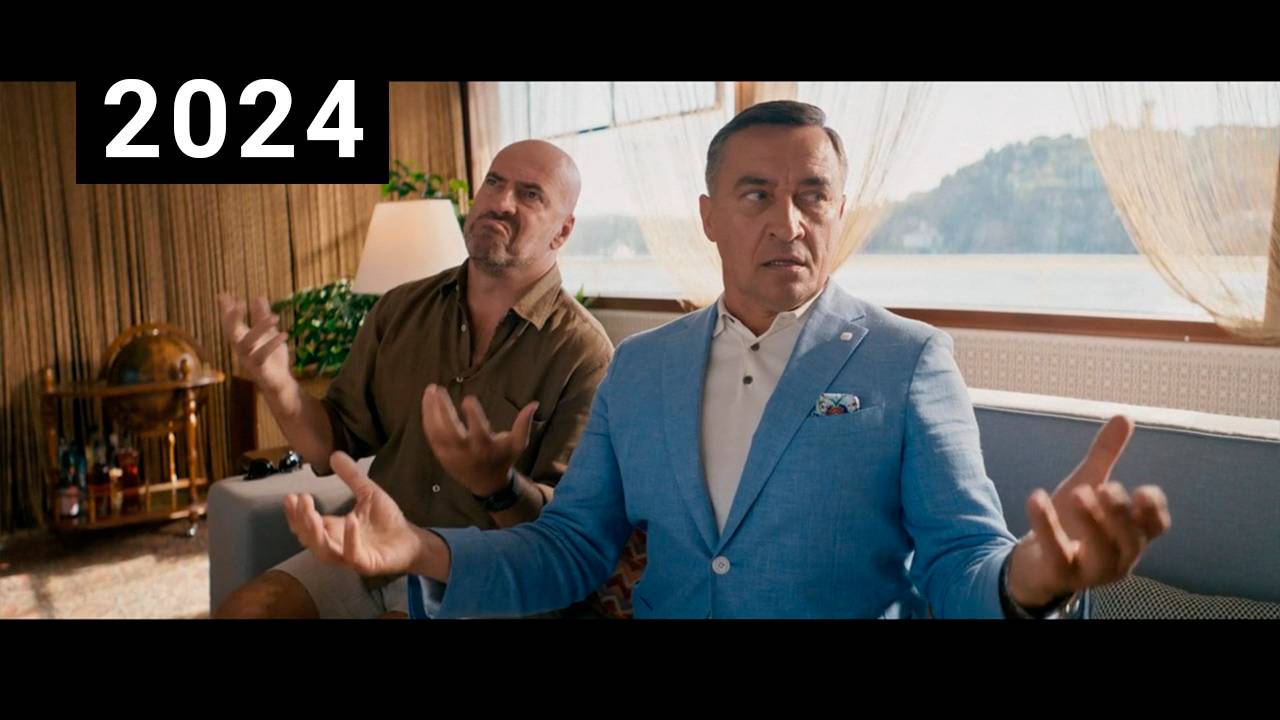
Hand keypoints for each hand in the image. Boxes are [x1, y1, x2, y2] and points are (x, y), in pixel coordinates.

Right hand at [217, 293, 291, 394]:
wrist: (280, 382)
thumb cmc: (272, 358)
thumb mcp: (268, 333)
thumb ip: (262, 317)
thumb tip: (258, 297)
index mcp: (242, 340)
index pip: (230, 323)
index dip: (227, 309)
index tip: (224, 294)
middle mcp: (241, 349)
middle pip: (231, 333)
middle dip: (232, 318)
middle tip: (239, 302)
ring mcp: (248, 360)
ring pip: (247, 343)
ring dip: (260, 328)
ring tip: (275, 317)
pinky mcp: (259, 370)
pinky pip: (262, 356)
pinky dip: (272, 344)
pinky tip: (283, 334)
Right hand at [283, 452, 423, 576]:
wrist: (411, 540)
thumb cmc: (387, 520)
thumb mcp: (368, 493)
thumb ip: (351, 476)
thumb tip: (335, 454)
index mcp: (333, 530)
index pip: (306, 525)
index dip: (295, 513)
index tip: (291, 496)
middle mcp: (337, 545)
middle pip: (309, 538)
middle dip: (301, 520)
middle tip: (300, 500)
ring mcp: (350, 557)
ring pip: (324, 552)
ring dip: (316, 534)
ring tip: (313, 515)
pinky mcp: (367, 564)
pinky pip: (353, 555)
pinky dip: (350, 539)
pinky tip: (350, 520)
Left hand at [420, 384, 536, 496]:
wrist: (486, 483)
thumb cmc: (503, 458)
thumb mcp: (517, 444)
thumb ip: (524, 424)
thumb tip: (534, 404)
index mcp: (485, 447)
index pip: (478, 429)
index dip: (473, 414)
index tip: (468, 399)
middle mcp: (465, 451)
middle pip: (450, 430)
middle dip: (442, 409)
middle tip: (438, 389)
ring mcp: (450, 453)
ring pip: (436, 431)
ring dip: (430, 410)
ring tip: (430, 390)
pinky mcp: (441, 454)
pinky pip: (431, 436)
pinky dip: (427, 419)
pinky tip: (427, 404)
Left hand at [1007, 415, 1171, 606]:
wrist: (1034, 563)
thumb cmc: (1071, 525)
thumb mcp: (1088, 485)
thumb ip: (1105, 455)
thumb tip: (1125, 415)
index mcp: (1131, 535)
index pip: (1156, 527)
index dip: (1153, 510)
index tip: (1143, 491)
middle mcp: (1119, 557)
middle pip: (1131, 539)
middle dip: (1121, 513)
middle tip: (1107, 487)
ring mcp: (1091, 571)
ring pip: (1103, 553)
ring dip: (1093, 522)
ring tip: (1078, 493)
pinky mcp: (1060, 574)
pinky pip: (1056, 553)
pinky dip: (1046, 525)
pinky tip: (1035, 497)